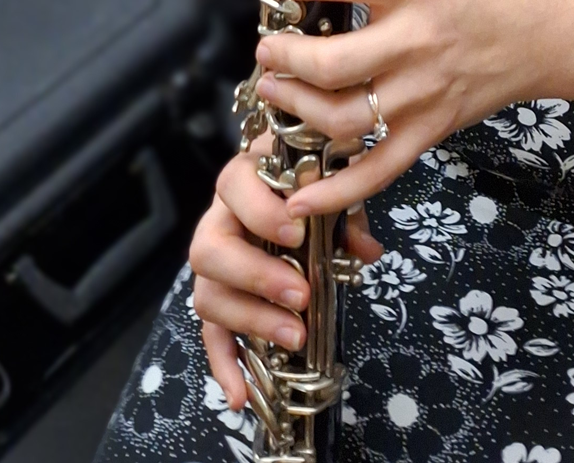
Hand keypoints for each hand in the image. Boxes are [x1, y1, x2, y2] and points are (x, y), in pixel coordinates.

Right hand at [191, 145, 381, 409]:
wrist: (292, 175)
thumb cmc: (309, 175)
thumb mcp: (332, 179)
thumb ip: (345, 210)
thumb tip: (366, 253)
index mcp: (244, 179)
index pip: (234, 185)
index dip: (261, 212)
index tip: (297, 233)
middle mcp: (218, 220)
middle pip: (209, 250)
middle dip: (256, 277)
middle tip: (301, 295)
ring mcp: (213, 264)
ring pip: (207, 296)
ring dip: (251, 321)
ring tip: (295, 337)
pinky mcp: (218, 298)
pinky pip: (211, 335)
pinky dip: (225, 366)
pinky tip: (241, 397)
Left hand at [254, 0, 547, 222]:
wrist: (548, 31)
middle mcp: (419, 42)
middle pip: (336, 62)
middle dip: (286, 56)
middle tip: (267, 45)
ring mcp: (424, 93)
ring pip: (346, 119)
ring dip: (296, 109)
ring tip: (275, 87)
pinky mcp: (431, 130)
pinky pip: (379, 170)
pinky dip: (337, 190)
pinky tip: (300, 196)